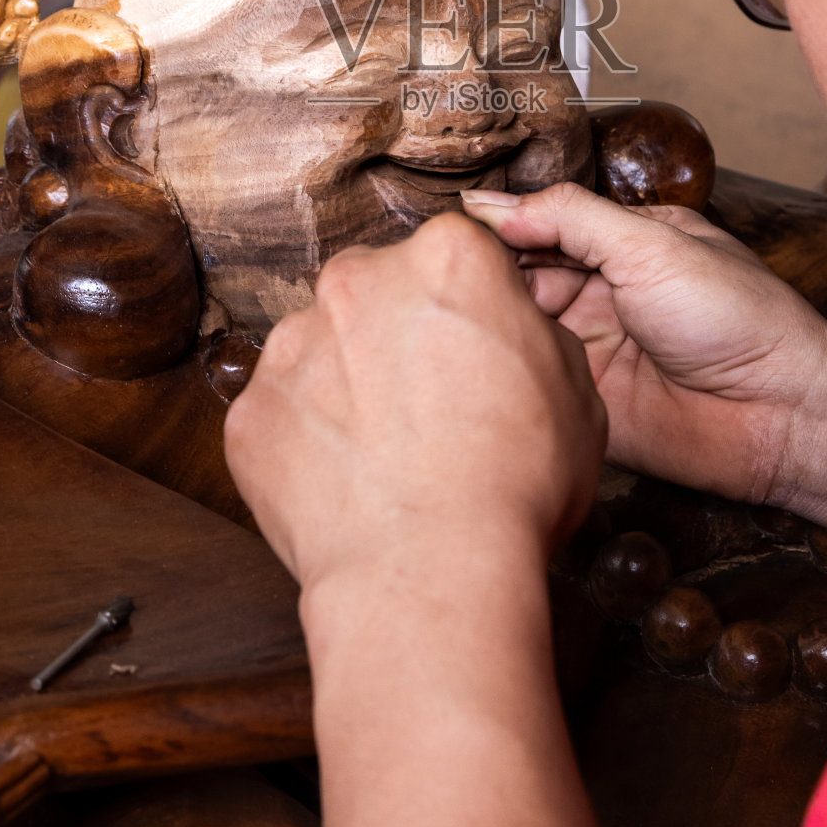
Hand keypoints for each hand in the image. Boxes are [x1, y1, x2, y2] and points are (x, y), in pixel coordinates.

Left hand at [224, 212, 606, 600]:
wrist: (431, 571)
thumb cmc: (514, 482)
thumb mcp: (575, 387)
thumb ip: (530, 334)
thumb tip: (507, 334)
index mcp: (445, 258)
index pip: (455, 256)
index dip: (471, 306)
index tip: (477, 348)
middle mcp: (357, 280)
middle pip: (377, 289)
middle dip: (397, 332)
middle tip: (431, 402)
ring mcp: (292, 344)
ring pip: (322, 347)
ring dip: (347, 382)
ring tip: (387, 453)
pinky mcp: (251, 410)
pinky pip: (282, 413)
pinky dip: (307, 441)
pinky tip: (347, 483)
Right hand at [462, 183, 826, 507]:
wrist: (777, 414)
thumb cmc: (738, 318)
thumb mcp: (650, 245)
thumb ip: (571, 218)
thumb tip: (493, 204)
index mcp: (622, 241)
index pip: (541, 221)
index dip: (498, 224)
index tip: (451, 227)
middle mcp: (600, 290)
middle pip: (519, 271)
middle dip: (484, 270)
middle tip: (441, 269)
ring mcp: (588, 345)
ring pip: (516, 324)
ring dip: (487, 318)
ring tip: (448, 310)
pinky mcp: (579, 399)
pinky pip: (526, 378)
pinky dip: (501, 367)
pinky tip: (469, 357)